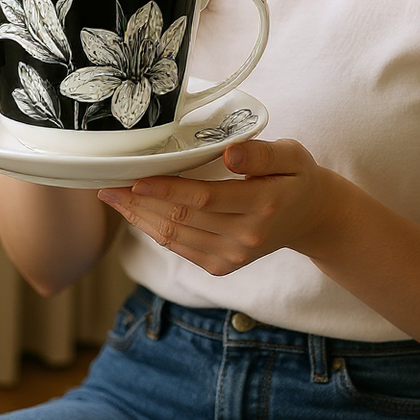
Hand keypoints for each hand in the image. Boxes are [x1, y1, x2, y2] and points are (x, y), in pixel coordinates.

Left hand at [97, 138, 342, 275]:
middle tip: (108, 187)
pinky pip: (181, 249)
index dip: (166, 191)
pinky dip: (155, 232)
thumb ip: (262, 153)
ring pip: (175, 239)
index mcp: (263, 205)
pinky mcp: (223, 266)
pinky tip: (138, 215)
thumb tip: (231, 154)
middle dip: (140, 204)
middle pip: (182, 221)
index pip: (205, 198)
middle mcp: (246, 237)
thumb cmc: (297, 177)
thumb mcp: (292, 155)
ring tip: (114, 200)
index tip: (135, 179)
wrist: (312, 216)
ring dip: (140, 220)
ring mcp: (233, 256)